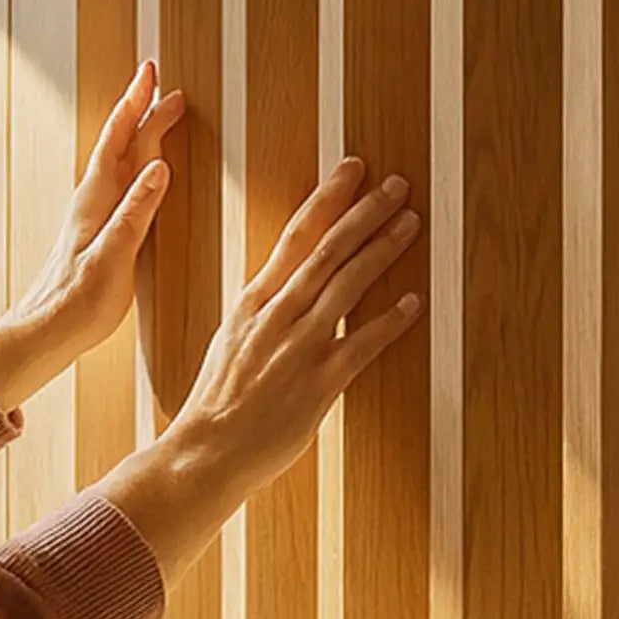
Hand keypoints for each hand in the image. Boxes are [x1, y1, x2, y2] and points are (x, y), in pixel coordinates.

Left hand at [0, 60, 184, 415]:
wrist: (44, 334)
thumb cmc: (77, 304)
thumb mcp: (113, 258)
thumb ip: (136, 212)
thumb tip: (160, 166)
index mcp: (97, 200)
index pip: (120, 139)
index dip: (138, 105)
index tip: (154, 75)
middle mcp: (92, 200)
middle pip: (119, 142)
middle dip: (140, 107)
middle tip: (160, 80)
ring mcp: (92, 215)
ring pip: (118, 159)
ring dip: (136, 131)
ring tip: (152, 110)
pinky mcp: (96, 231)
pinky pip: (118, 181)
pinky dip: (133, 161)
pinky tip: (138, 169)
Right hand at [169, 157, 421, 509]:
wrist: (206, 450)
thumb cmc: (219, 399)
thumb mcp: (234, 338)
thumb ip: (265, 310)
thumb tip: (292, 286)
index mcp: (254, 300)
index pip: (295, 235)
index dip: (327, 199)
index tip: (351, 169)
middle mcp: (276, 315)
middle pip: (327, 250)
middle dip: (364, 213)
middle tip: (396, 184)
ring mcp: (297, 347)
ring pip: (346, 286)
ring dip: (381, 251)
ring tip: (410, 223)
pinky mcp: (318, 383)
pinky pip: (360, 344)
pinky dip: (388, 321)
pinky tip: (413, 301)